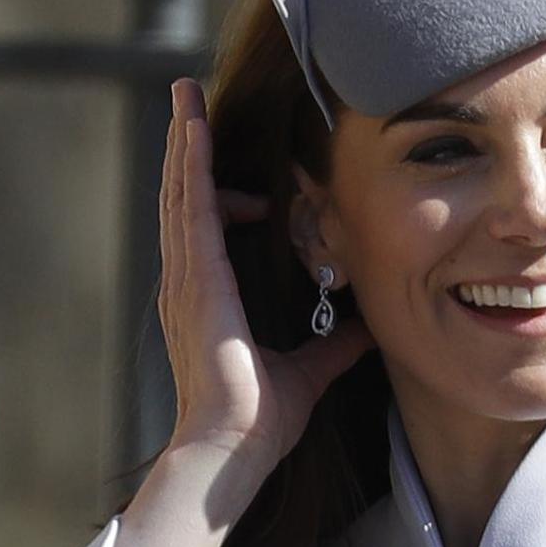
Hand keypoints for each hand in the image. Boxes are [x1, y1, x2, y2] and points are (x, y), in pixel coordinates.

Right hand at [156, 77, 372, 490]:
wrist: (233, 449)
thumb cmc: (261, 420)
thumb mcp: (309, 369)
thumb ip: (333, 343)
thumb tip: (364, 324)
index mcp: (209, 298)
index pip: (209, 226)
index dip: (221, 191)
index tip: (254, 178)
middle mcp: (189, 282)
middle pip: (185, 197)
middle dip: (189, 147)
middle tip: (188, 99)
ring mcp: (186, 279)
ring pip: (182, 194)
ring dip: (186, 142)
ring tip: (186, 97)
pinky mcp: (196, 281)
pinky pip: (191, 210)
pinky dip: (192, 167)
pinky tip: (196, 132)